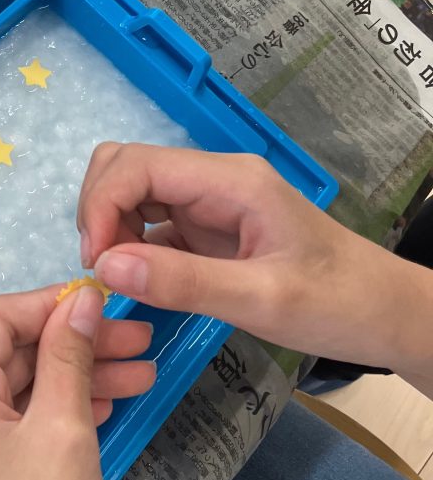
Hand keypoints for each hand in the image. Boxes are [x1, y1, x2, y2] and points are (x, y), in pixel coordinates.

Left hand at [0, 286, 154, 479]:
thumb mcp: (61, 433)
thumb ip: (66, 358)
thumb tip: (79, 302)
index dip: (53, 305)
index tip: (111, 306)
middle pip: (6, 353)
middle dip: (73, 343)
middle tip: (142, 342)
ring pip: (14, 391)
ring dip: (72, 378)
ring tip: (142, 375)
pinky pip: (10, 426)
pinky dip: (54, 413)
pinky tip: (105, 408)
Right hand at [77, 143, 432, 388]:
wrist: (383, 314)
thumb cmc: (335, 303)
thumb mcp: (261, 300)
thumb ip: (182, 282)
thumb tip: (104, 266)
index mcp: (230, 181)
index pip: (136, 165)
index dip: (100, 205)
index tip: (96, 262)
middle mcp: (213, 181)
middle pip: (125, 166)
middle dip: (98, 210)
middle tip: (104, 269)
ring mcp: (207, 203)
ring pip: (131, 191)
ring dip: (109, 228)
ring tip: (118, 277)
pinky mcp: (204, 229)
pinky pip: (148, 224)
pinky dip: (128, 247)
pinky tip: (138, 281)